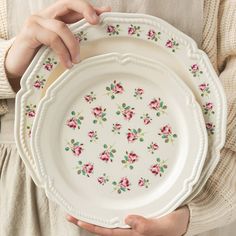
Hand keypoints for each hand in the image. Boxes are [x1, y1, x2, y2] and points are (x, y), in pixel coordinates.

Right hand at [5, 0, 109, 90]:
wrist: (17, 65)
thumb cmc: (40, 56)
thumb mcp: (59, 48)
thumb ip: (70, 41)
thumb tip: (90, 43)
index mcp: (54, 18)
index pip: (73, 7)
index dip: (89, 8)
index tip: (106, 12)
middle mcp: (45, 16)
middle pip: (67, 3)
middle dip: (85, 10)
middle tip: (96, 22)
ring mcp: (36, 22)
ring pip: (61, 27)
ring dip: (73, 45)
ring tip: (76, 60)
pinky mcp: (30, 33)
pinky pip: (52, 39)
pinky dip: (62, 52)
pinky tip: (66, 63)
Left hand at [67, 206, 189, 235]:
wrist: (184, 218)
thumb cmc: (175, 225)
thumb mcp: (163, 227)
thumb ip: (146, 226)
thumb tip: (127, 219)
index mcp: (133, 233)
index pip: (107, 230)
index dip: (91, 224)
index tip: (76, 218)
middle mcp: (129, 226)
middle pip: (104, 223)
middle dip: (87, 218)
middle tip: (71, 212)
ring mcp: (132, 218)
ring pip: (110, 215)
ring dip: (96, 210)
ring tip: (82, 203)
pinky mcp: (137, 209)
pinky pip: (120, 207)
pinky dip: (109, 203)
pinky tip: (105, 197)